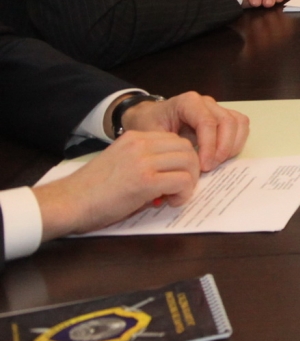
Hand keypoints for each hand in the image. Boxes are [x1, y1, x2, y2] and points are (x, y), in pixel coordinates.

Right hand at [32, 130, 199, 238]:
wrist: (68, 202)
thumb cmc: (91, 191)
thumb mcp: (120, 164)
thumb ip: (145, 162)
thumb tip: (172, 173)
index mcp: (135, 137)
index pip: (175, 140)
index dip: (181, 159)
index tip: (174, 176)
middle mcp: (141, 144)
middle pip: (187, 148)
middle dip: (191, 169)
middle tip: (180, 187)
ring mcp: (144, 161)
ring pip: (190, 162)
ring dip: (189, 181)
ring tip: (174, 195)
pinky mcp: (145, 181)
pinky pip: (183, 181)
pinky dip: (183, 194)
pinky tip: (170, 202)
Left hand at [120, 91, 249, 171]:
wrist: (149, 116)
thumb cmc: (148, 125)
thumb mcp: (149, 136)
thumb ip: (167, 148)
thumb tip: (184, 167)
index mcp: (188, 102)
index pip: (207, 122)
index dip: (209, 146)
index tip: (203, 166)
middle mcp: (206, 102)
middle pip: (227, 122)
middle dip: (222, 148)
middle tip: (210, 168)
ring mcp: (217, 108)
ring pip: (238, 123)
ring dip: (232, 146)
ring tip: (217, 163)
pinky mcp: (223, 117)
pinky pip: (240, 126)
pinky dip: (236, 142)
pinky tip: (222, 157)